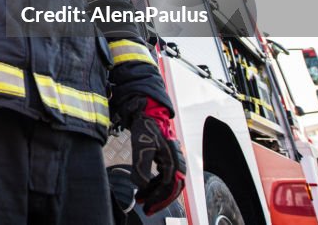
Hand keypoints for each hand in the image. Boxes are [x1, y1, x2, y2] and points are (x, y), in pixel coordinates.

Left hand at [123, 97, 185, 214]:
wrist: (147, 111)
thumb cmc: (145, 127)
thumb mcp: (141, 147)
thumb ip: (142, 168)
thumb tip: (142, 185)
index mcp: (173, 160)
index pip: (169, 186)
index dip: (159, 199)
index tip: (147, 207)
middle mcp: (176, 161)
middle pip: (171, 187)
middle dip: (158, 199)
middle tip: (146, 208)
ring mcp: (172, 158)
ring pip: (167, 181)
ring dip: (155, 191)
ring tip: (141, 197)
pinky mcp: (166, 156)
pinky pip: (163, 174)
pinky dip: (154, 181)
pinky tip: (145, 185)